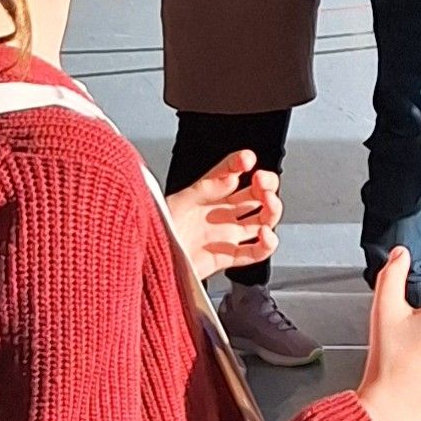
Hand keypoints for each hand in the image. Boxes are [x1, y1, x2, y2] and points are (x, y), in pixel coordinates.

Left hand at [167, 153, 281, 276]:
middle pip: (254, 196)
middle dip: (266, 185)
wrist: (149, 261)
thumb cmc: (155, 231)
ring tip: (270, 204)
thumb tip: (232, 177)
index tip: (247, 159)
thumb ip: (207, 188)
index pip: (230, 173)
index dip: (241, 163)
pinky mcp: (227, 258)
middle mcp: (219, 213)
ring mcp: (225, 235)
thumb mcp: (179, 201)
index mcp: (206, 195)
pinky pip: (255, 252)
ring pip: (261, 221)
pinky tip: (265, 235)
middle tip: (263, 181)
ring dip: (272, 210)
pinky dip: (267, 245)